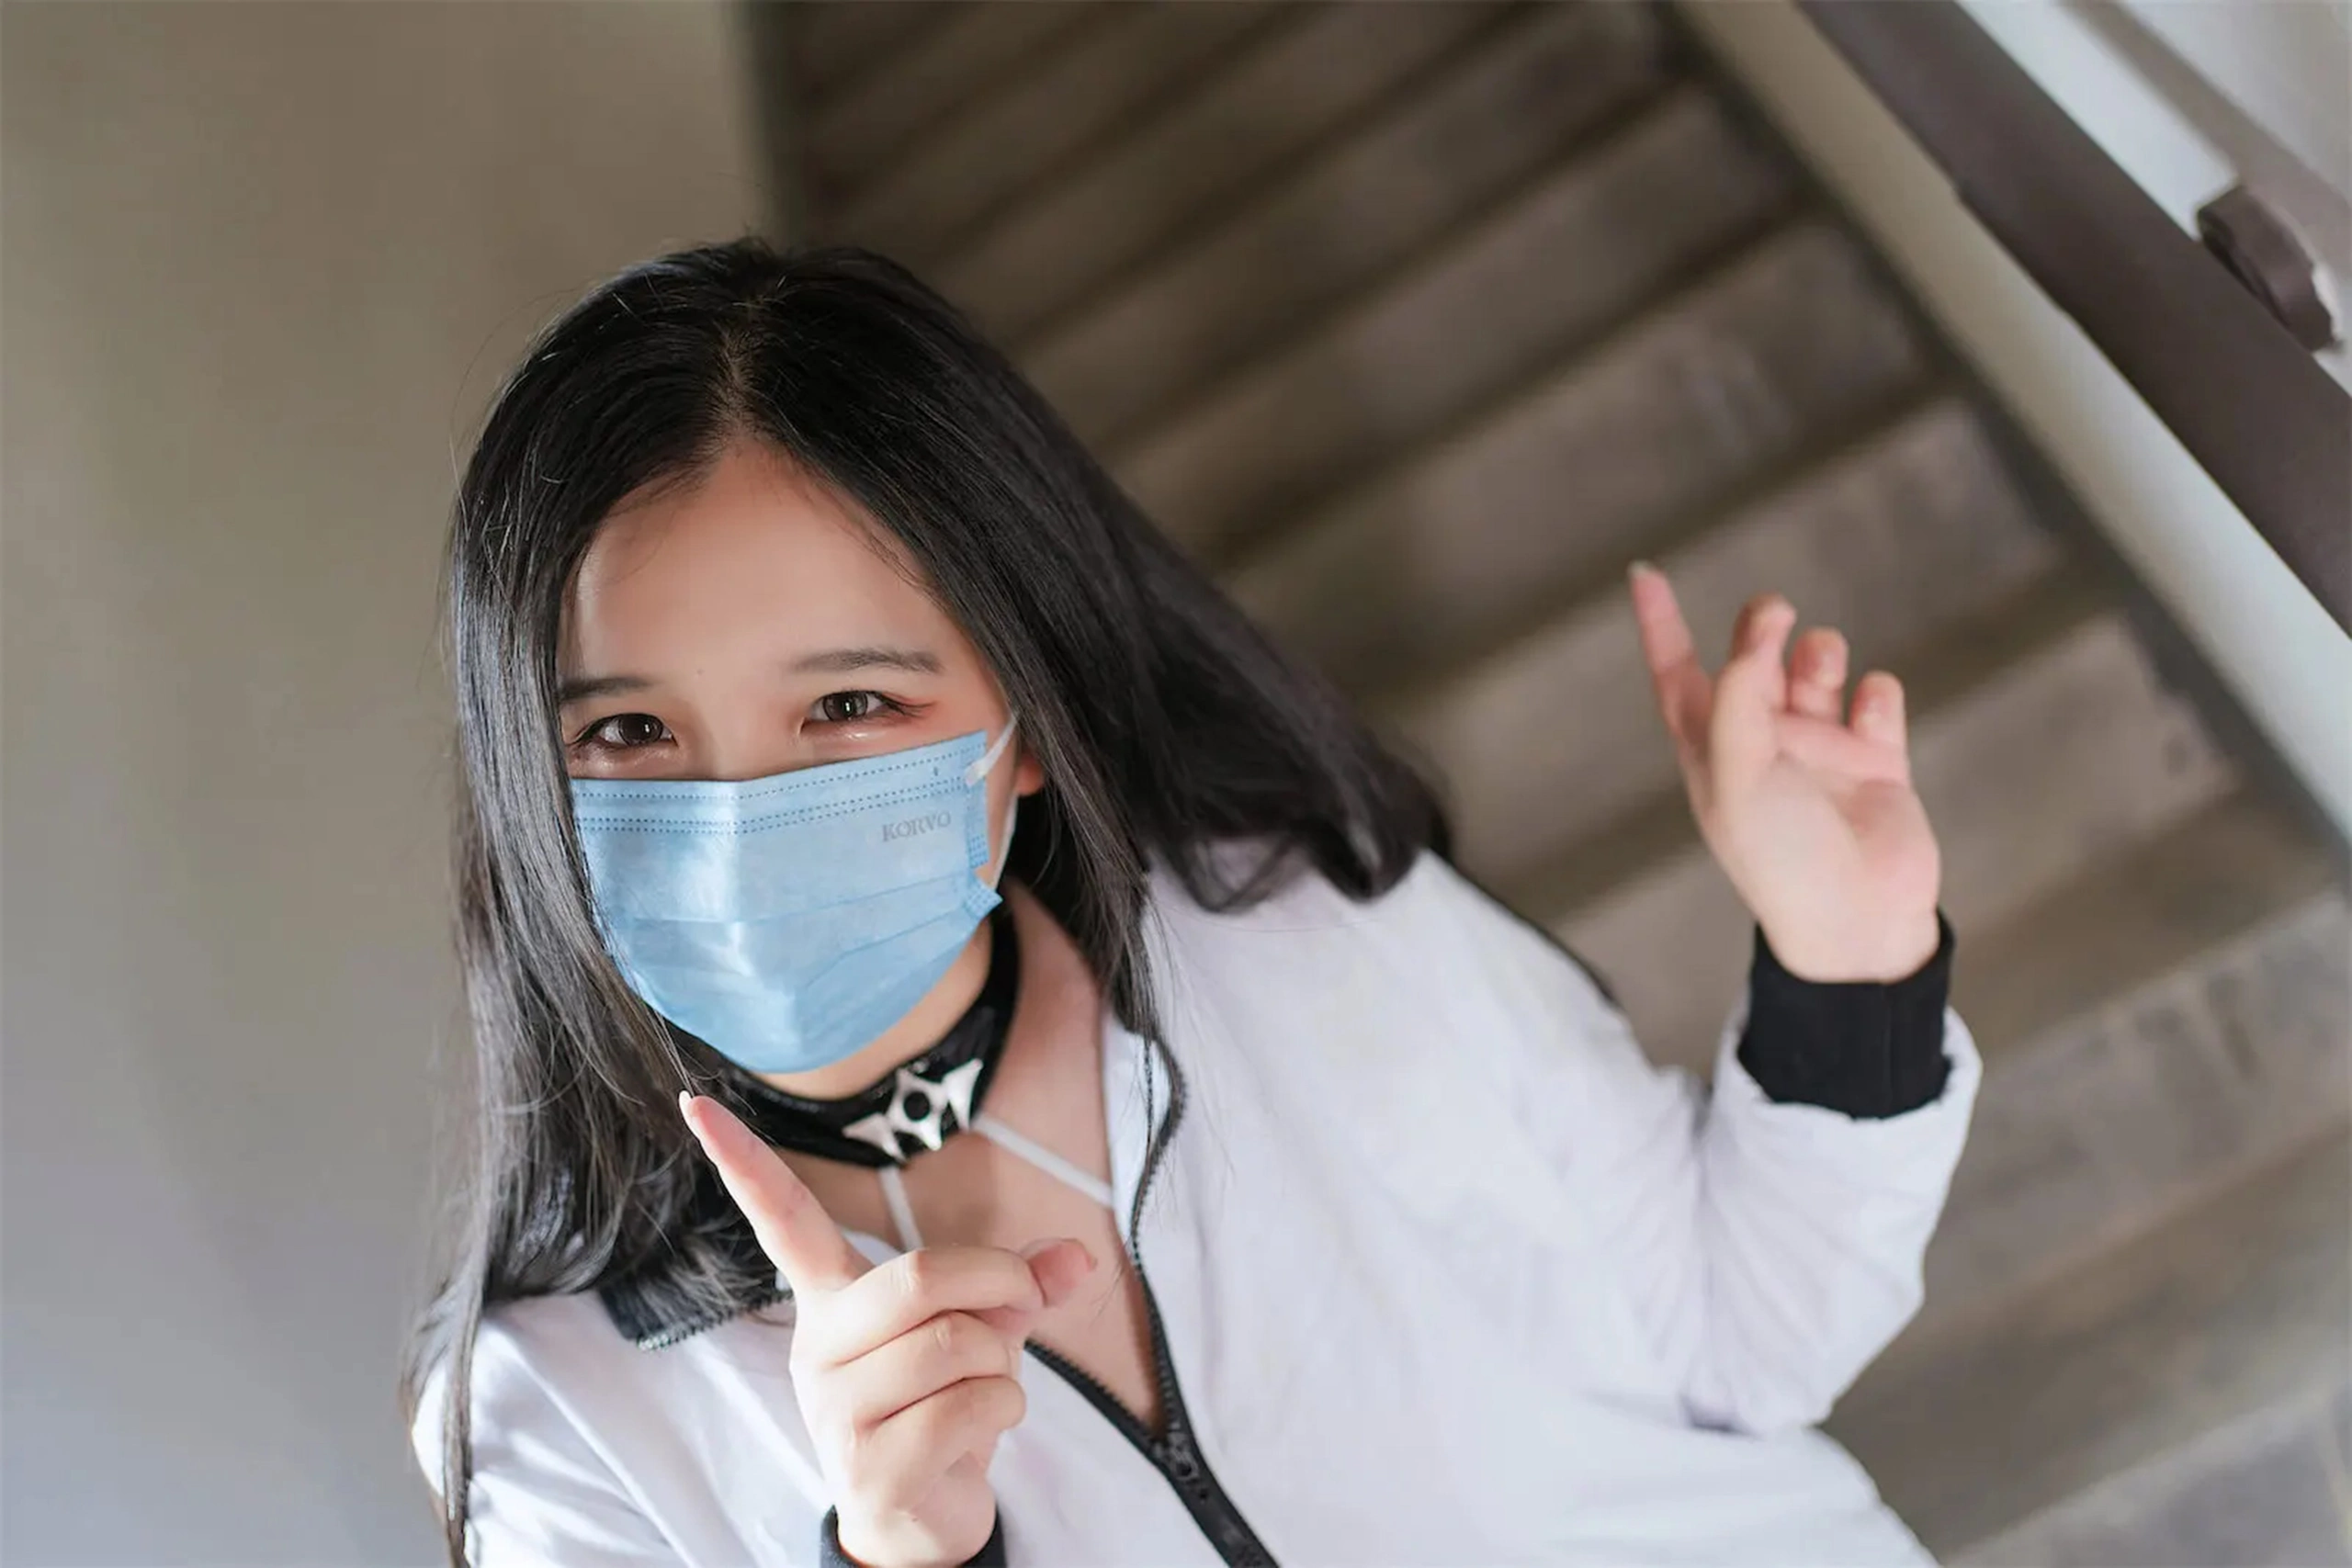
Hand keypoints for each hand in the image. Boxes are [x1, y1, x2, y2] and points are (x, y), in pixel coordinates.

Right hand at [680, 1093, 1096, 1567]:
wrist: (920, 1517)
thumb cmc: (942, 1404)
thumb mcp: (983, 1327)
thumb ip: (1019, 1283)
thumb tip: (1077, 1258)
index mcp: (832, 1298)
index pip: (784, 1220)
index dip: (743, 1161)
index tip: (696, 1102)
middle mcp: (818, 1346)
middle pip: (919, 1277)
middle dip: (999, 1281)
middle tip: (1026, 1299)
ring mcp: (834, 1410)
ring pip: (955, 1345)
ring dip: (1002, 1363)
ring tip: (982, 1387)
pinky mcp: (866, 1468)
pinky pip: (968, 1408)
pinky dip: (1004, 1410)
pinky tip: (980, 1431)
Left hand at [1628, 563, 1941, 982]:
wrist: (1859, 922)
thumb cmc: (1782, 860)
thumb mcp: (1738, 780)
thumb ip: (1739, 701)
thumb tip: (1757, 634)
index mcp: (1712, 754)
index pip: (1677, 677)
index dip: (1660, 627)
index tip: (1645, 574)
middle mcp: (1763, 746)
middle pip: (1754, 661)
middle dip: (1761, 627)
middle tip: (1774, 612)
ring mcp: (1821, 752)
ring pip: (1817, 670)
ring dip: (1820, 652)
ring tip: (1823, 659)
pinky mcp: (1876, 763)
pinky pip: (1876, 700)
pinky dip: (1877, 691)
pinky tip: (1872, 709)